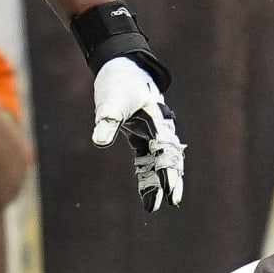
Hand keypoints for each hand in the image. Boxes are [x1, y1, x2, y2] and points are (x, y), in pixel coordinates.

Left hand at [92, 56, 184, 211]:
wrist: (122, 67)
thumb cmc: (119, 82)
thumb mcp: (111, 101)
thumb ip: (106, 121)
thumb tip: (99, 142)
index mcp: (159, 120)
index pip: (165, 149)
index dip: (168, 170)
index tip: (170, 189)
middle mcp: (160, 129)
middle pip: (170, 158)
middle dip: (171, 179)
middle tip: (173, 201)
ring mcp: (153, 133)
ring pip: (160, 162)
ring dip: (159, 182)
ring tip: (155, 206)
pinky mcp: (143, 136)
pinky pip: (148, 160)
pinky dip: (147, 176)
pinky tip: (147, 195)